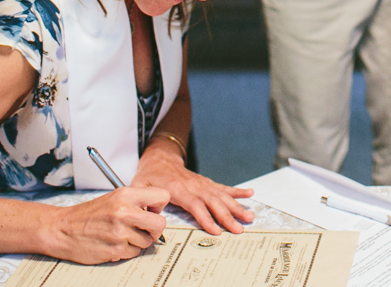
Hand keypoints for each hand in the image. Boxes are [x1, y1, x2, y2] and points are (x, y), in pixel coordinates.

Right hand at [43, 185, 169, 263]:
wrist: (63, 229)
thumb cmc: (88, 215)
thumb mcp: (113, 197)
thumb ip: (136, 201)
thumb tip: (156, 211)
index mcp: (126, 195)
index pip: (162, 196)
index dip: (159, 206)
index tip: (151, 211)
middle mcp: (125, 212)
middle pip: (160, 224)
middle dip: (154, 229)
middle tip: (144, 228)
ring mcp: (121, 232)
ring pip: (148, 241)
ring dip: (138, 241)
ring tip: (123, 234)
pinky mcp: (116, 249)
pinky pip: (135, 252)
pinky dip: (128, 250)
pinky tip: (115, 243)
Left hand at [133, 141, 253, 234]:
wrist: (160, 158)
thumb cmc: (150, 175)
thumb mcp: (140, 186)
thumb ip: (144, 201)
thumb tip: (150, 216)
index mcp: (178, 188)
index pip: (195, 205)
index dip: (206, 218)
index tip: (216, 230)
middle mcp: (194, 186)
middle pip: (213, 202)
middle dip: (227, 216)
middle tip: (239, 229)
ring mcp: (202, 183)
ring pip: (222, 196)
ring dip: (236, 207)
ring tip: (249, 216)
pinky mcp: (206, 183)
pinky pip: (224, 187)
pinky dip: (237, 191)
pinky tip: (250, 194)